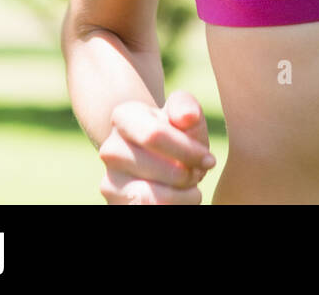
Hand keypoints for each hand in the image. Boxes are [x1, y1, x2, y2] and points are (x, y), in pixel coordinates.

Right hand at [98, 91, 216, 203]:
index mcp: (123, 117)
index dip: (187, 150)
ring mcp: (109, 180)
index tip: (208, 159)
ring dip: (183, 195)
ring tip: (191, 186)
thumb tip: (187, 117)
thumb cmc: (175, 133)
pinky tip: (180, 197)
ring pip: (153, 197)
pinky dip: (174, 205)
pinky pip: (149, 211)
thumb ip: (186, 107)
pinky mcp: (115, 204)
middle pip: (160, 168)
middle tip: (199, 173)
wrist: (158, 158)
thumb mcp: (184, 115)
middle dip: (189, 174)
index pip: (154, 134)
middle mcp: (110, 149)